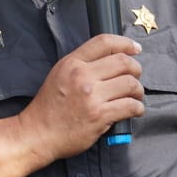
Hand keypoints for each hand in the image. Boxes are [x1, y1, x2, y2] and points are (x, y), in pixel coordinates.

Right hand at [17, 34, 143, 161]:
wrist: (38, 133)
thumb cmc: (49, 107)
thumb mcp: (59, 74)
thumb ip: (81, 64)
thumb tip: (111, 59)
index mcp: (72, 63)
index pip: (104, 42)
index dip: (125, 43)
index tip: (135, 48)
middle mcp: (82, 76)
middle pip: (123, 62)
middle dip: (136, 68)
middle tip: (136, 77)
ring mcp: (91, 96)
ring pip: (130, 84)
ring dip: (138, 90)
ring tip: (135, 96)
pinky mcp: (99, 116)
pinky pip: (130, 106)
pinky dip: (138, 107)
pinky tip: (134, 109)